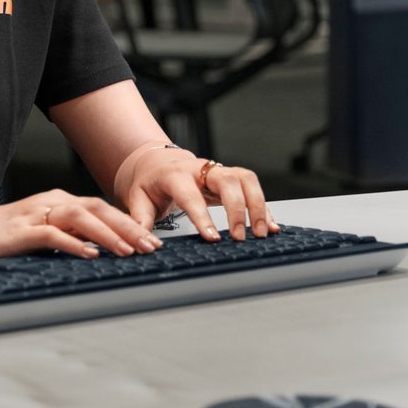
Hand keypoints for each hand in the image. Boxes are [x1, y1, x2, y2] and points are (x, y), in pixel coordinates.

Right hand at [0, 190, 160, 263]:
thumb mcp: (40, 235)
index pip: (102, 209)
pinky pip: (52, 234)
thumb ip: (67, 237)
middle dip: (129, 227)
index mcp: (58, 202)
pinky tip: (91, 256)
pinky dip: (74, 244)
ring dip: (108, 234)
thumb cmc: (0, 237)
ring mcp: (35, 214)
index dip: (130, 224)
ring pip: (80, 217)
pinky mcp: (20, 230)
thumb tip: (98, 251)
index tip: (152, 241)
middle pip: (98, 208)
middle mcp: (50, 202)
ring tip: (129, 252)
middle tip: (152, 247)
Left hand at [119, 146, 277, 240]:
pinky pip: (252, 187)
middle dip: (238, 209)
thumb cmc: (149, 181)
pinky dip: (264, 206)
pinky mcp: (230, 178)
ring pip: (245, 179)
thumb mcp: (137, 198)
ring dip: (258, 205)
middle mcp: (200, 169)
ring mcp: (218, 171)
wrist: (157, 162)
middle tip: (240, 237)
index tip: (213, 238)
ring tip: (262, 232)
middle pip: (227, 181)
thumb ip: (140, 220)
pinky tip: (270, 225)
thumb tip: (145, 244)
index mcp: (175, 175)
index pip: (191, 196)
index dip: (203, 217)